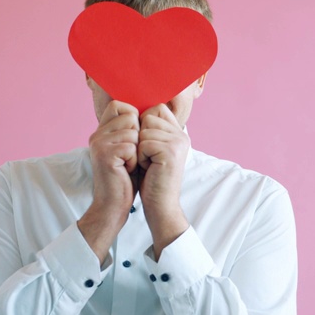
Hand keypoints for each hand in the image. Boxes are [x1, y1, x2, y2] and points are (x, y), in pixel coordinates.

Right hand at [78, 100, 138, 263]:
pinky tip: (126, 171)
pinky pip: (132, 146)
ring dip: (138, 151)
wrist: (113, 205)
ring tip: (128, 165)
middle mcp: (97, 134)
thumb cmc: (126, 179)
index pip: (119, 105)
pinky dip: (135, 161)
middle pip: (130, 116)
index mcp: (101, 131)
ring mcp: (99, 143)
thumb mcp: (130, 150)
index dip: (133, 117)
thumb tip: (151, 111)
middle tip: (131, 157)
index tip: (136, 139)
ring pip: (134, 132)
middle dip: (139, 137)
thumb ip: (132, 130)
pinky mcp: (105, 154)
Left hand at [138, 104, 190, 259]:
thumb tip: (133, 110)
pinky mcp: (171, 152)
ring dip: (140, 149)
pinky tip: (149, 169)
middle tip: (148, 158)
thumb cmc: (151, 179)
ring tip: (149, 164)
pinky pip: (143, 143)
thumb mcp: (151, 150)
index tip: (145, 145)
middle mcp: (181, 134)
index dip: (143, 123)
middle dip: (140, 138)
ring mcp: (178, 142)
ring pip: (144, 131)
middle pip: (149, 117)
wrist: (160, 205)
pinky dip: (140, 157)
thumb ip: (149, 130)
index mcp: (178, 132)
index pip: (157, 109)